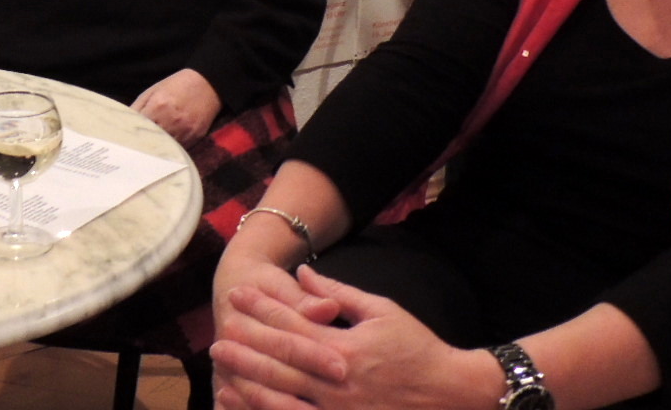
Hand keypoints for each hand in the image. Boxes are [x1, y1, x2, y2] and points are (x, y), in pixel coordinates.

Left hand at [132, 68, 221, 144]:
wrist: (208, 84)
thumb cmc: (176, 86)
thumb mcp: (153, 91)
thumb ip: (137, 107)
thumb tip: (123, 123)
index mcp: (158, 106)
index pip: (138, 128)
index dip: (130, 135)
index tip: (124, 142)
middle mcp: (171, 120)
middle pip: (150, 141)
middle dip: (142, 145)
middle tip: (133, 153)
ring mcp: (184, 130)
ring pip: (165, 148)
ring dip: (156, 150)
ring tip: (147, 155)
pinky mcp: (195, 137)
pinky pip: (179, 150)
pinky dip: (170, 150)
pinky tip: (164, 150)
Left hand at [213, 266, 496, 409]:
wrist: (453, 394)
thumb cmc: (419, 349)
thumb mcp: (382, 311)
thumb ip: (339, 295)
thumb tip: (304, 273)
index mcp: (344, 347)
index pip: (292, 325)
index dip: (262, 309)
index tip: (238, 295)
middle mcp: (336, 381)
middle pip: (280, 362)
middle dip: (246, 347)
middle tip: (217, 335)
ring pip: (282, 397)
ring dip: (249, 383)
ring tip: (223, 371)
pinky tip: (247, 405)